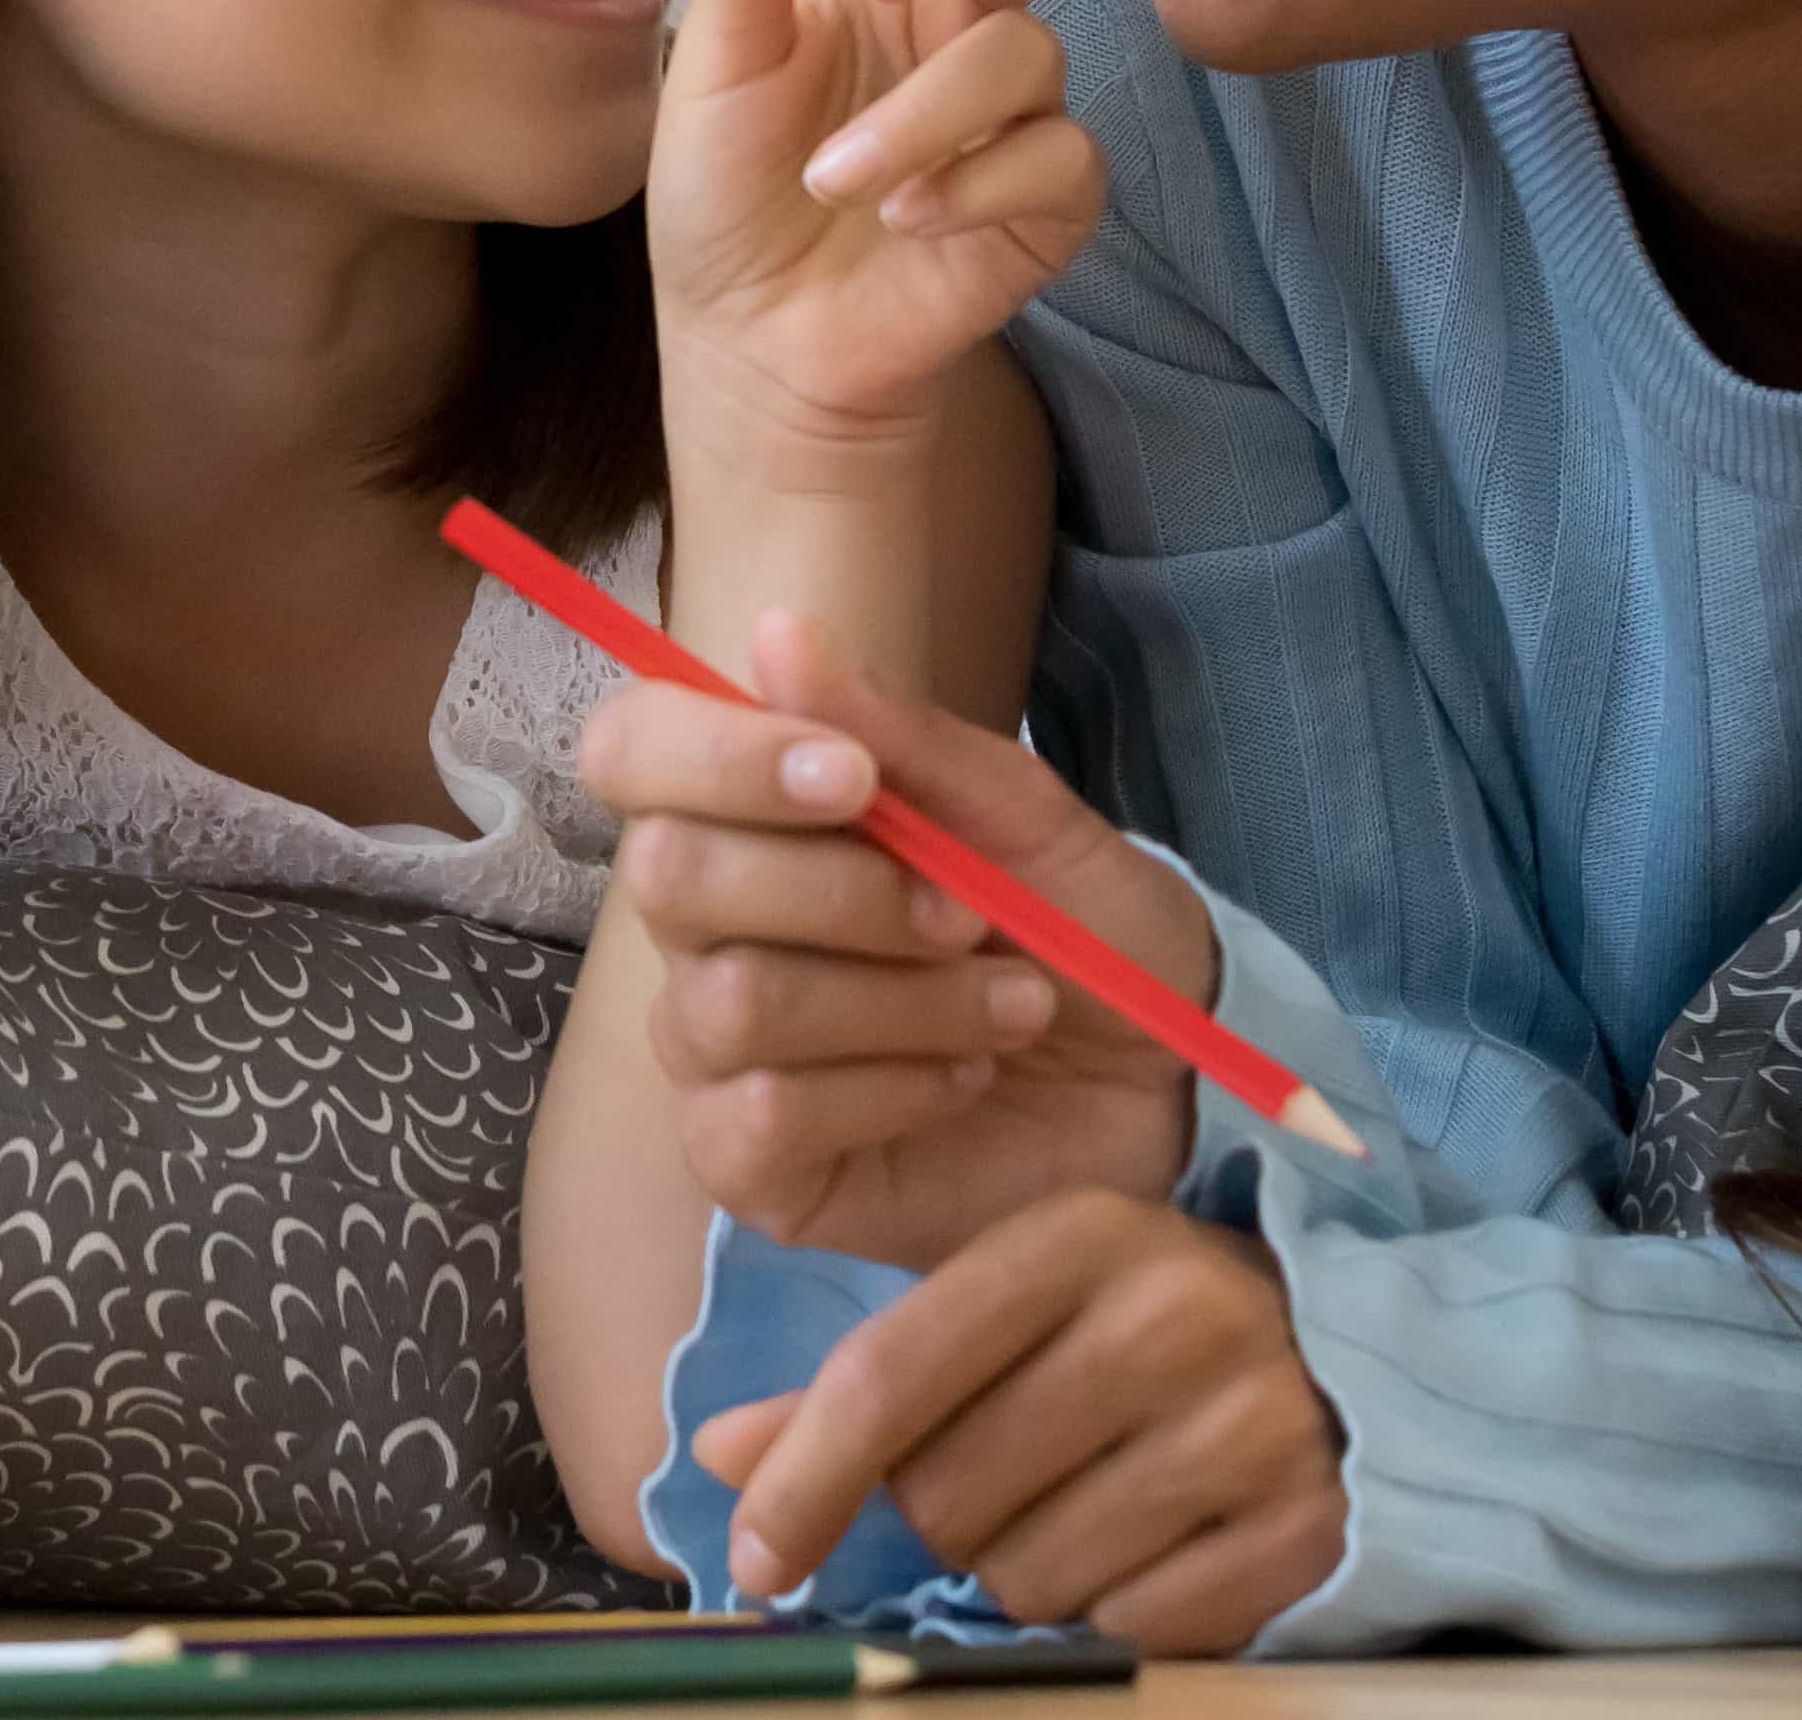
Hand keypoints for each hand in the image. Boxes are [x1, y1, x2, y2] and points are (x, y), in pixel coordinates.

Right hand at [591, 611, 1219, 1265]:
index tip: (850, 778)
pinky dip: (891, 1090)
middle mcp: (703, 931)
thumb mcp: (1022, 815)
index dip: (716, 756)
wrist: (1169, 1083)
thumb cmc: (1082, 931)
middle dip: (847, 892)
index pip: (632, 750)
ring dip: (904, 1001)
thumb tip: (776, 632)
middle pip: (672, 875)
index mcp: (748, 817)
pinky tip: (960, 1082)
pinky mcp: (748, 1169)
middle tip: (972, 916)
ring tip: (1010, 1007)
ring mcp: (713, 1054)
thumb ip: (899, 735)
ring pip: (735, 1001)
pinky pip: (763, 1117)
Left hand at [656, 0, 1099, 441]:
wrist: (758, 347)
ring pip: (1022, 53)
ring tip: (843, 183)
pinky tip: (908, 226)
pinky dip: (973, 189)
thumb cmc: (728, 197)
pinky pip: (1055, 156)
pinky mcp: (1048, 190)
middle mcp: (955, 7)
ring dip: (922, 119)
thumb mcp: (707, 71)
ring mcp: (1011, 98)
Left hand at [693, 1190, 1343, 1654]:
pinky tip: (1149, 1546)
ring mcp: (1252, 1420)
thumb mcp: (1002, 1311)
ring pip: (1031, 1574)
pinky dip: (1116, 1611)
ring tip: (1079, 1503)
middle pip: (949, 1494)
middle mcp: (1171, 1314)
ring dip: (1023, 1569)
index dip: (803, 1479)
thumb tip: (718, 1454)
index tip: (754, 1558)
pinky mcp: (1307, 1522)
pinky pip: (1135, 1627)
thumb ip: (859, 1384)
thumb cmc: (1128, 1327)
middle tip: (1002, 1478)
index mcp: (1075, 1234)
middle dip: (941, 1515)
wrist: (1336, 1350)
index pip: (890, 1375)